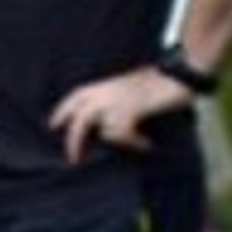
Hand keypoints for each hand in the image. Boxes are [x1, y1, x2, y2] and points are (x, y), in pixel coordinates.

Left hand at [48, 64, 193, 164]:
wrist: (179, 73)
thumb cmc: (160, 81)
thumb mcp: (131, 87)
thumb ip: (117, 98)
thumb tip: (108, 122)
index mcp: (105, 84)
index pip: (75, 96)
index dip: (62, 111)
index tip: (53, 125)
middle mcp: (107, 91)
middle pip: (80, 118)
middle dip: (74, 140)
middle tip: (73, 158)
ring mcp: (118, 100)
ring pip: (105, 130)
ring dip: (120, 140)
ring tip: (137, 144)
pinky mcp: (132, 109)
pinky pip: (124, 134)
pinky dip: (135, 142)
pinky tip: (146, 144)